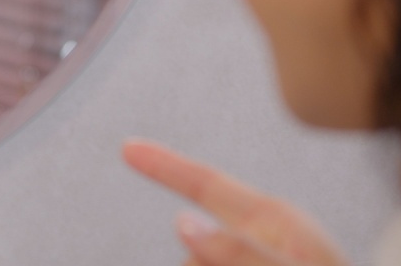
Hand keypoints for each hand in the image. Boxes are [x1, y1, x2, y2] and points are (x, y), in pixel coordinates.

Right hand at [123, 140, 347, 265]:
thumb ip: (239, 252)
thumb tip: (182, 223)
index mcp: (275, 220)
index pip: (206, 183)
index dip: (163, 165)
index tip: (126, 147)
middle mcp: (262, 237)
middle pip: (196, 247)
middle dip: (200, 260)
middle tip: (235, 265)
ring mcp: (257, 259)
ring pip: (200, 262)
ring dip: (206, 265)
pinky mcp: (254, 265)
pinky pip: (209, 264)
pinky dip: (210, 263)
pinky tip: (218, 261)